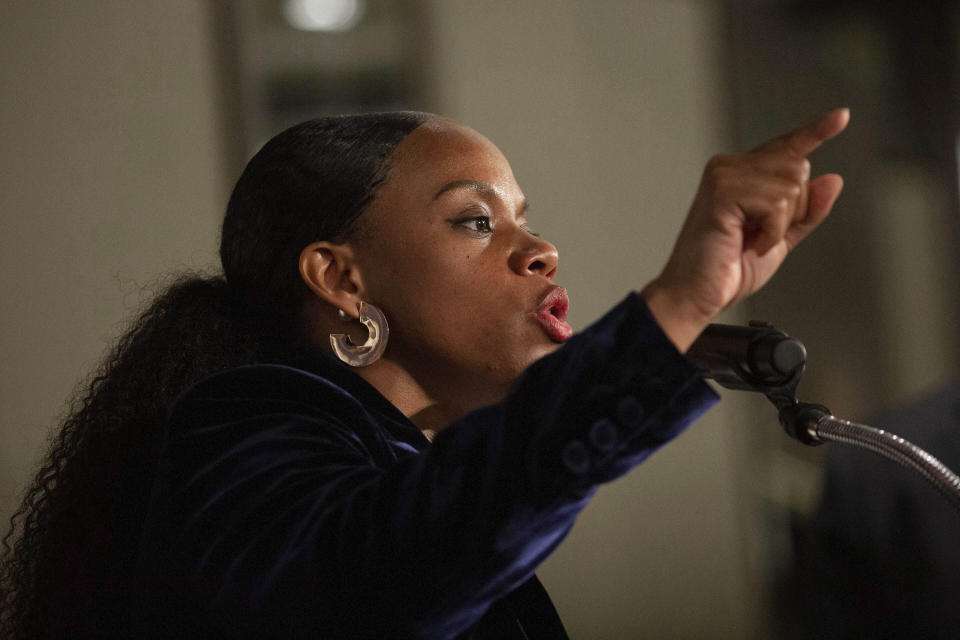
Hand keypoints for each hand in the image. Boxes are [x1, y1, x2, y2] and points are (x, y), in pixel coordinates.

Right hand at [643, 108, 849, 351]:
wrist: (695, 294)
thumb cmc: (726, 270)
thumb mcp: (780, 239)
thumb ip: (806, 211)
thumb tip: (833, 179)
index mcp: (741, 175)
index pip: (786, 148)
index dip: (815, 132)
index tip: (841, 117)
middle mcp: (729, 167)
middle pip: (798, 167)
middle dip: (793, 210)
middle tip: (759, 235)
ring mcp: (724, 176)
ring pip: (791, 185)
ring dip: (780, 224)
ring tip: (750, 240)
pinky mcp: (722, 191)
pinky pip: (776, 203)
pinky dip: (771, 231)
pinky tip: (747, 242)